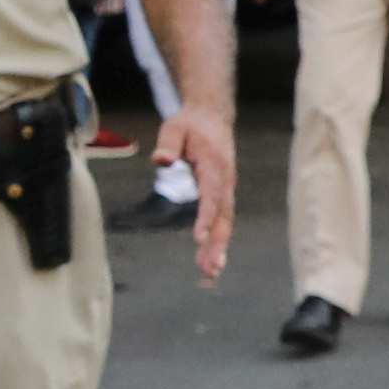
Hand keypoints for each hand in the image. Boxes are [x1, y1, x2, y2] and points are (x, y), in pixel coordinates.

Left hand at [158, 110, 236, 278]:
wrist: (212, 116)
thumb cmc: (190, 124)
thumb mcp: (174, 127)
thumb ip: (168, 144)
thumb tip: (160, 160)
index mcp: (214, 164)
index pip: (211, 194)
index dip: (206, 217)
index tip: (199, 238)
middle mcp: (225, 180)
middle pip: (223, 215)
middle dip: (217, 243)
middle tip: (210, 268)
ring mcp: (227, 188)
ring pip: (224, 221)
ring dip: (218, 247)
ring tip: (210, 272)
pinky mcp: (223, 193)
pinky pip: (222, 219)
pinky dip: (217, 240)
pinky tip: (209, 260)